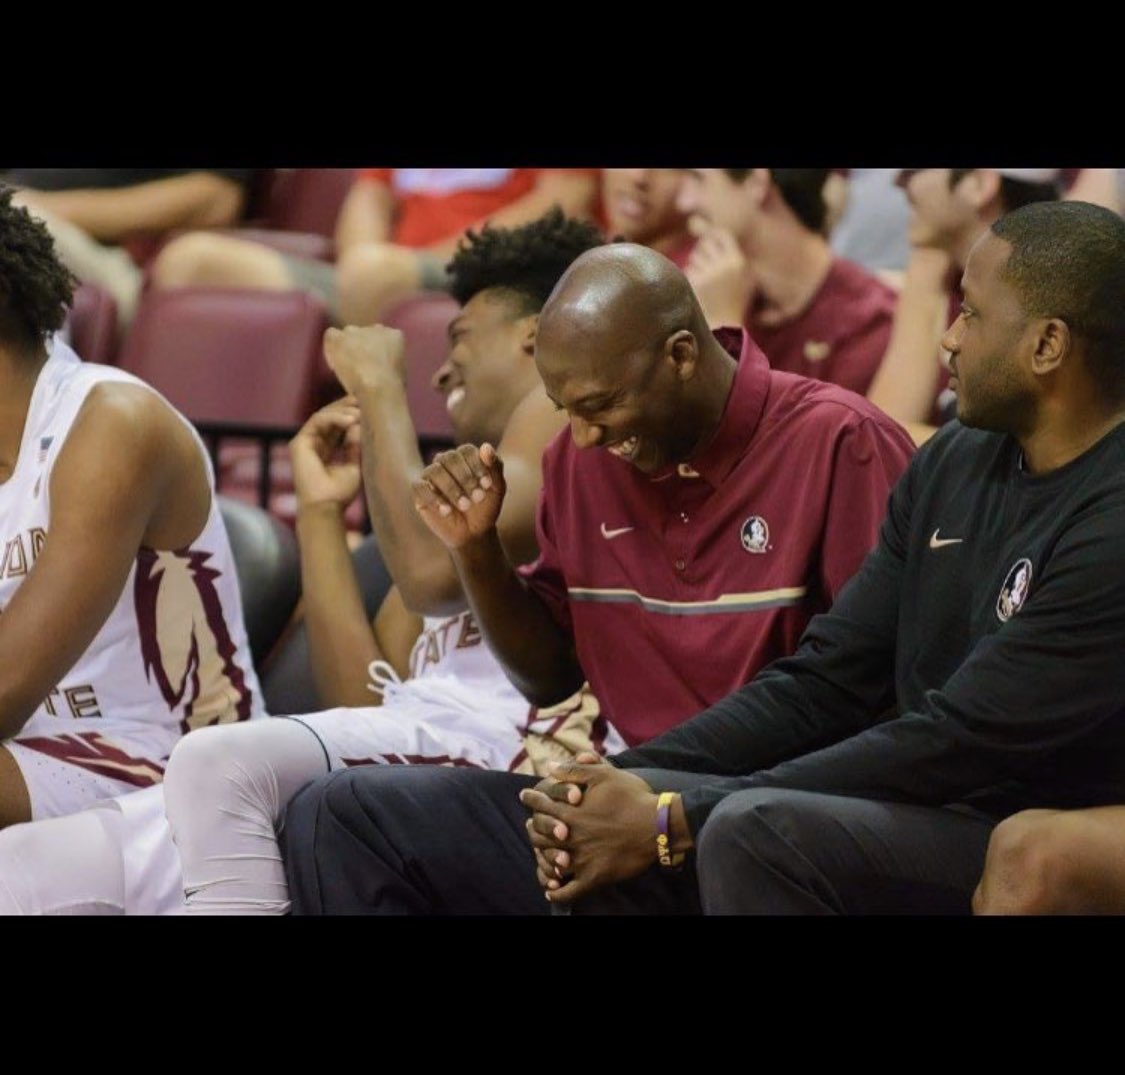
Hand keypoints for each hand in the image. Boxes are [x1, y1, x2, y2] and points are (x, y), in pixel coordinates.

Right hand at [289, 397, 361, 508]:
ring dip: (343, 411)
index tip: (368, 409)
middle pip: (329, 417)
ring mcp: (304, 443)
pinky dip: (335, 418)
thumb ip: (354, 445)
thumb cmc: (340, 493)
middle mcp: (312, 444)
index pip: (336, 426)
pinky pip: (318, 421)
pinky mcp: (299, 443)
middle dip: (346, 407)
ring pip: (323, 416)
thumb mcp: (353, 465)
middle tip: (364, 401)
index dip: (351, 415)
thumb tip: (359, 423)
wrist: (325, 507)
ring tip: (360, 411)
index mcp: (324, 450)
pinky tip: (351, 419)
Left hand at [322, 324, 405, 396]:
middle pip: (364, 332)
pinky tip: (334, 362)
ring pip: (348, 333)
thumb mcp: (399, 370)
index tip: (373, 361)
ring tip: (345, 364)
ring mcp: (357, 331)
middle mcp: (376, 328)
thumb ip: (389, 360)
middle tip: (359, 363)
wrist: (378, 387)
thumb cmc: (393, 386)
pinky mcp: (340, 338)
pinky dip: (330, 347)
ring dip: (347, 345)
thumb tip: (381, 365)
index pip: (382, 335)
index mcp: (395, 335)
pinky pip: (331, 335)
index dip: (375, 348)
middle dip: (361, 344)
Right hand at [412, 443, 505, 549]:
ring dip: (452, 489)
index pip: (466, 450)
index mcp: (464, 457)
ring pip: (434, 471)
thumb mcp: (497, 489)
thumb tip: (486, 447)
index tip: (487, 485)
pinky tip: (447, 511)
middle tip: (478, 498)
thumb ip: (495, 467)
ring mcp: (431, 476)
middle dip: (465, 478)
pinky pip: (419, 487)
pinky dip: (433, 498)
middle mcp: (445, 462)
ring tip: (465, 506)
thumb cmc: (485, 507)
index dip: (477, 466)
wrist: (474, 532)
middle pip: (449, 458)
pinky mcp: (420, 491)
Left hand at [519, 758, 659, 905]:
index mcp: (570, 810)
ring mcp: (581, 858)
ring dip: (541, 858)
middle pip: (539, 834)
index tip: (524, 796)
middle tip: (529, 825)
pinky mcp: (594, 877)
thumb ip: (574, 770)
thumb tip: (549, 766)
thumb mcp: (604, 774)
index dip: (531, 798)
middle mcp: (570, 835)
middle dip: (532, 828)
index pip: (540, 804)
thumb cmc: (632, 796)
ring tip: (539, 854)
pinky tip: (552, 891)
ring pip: (550, 861)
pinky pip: (569, 891)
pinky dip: (557, 893)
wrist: (657, 825)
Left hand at [684, 225, 756, 327]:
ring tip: (706, 282)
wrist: (724, 326)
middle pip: (705, 244)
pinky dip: (691, 278)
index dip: (713, 236)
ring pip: (695, 257)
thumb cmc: (734, 301)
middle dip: (703, 252)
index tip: (709, 241)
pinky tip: (699, 291)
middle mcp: (724, 265)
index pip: (721, 234)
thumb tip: (709, 231)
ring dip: (697, 266)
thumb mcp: (744, 277)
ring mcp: (708, 274)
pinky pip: (688, 271)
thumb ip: (733, 255)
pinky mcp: (695, 283)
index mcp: (738, 261)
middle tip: (707, 266)